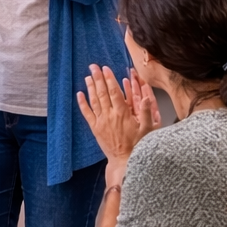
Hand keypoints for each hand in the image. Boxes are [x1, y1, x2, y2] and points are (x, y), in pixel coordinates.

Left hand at [76, 65, 160, 185]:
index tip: (105, 69)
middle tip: (93, 67)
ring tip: (88, 76)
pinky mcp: (95, 128)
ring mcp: (101, 121)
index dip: (109, 79)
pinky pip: (87, 113)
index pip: (114, 92)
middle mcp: (110, 115)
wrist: (123, 160)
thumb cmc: (137, 145)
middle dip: (98, 78)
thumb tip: (147, 97)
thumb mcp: (147, 129)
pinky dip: (82, 103)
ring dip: (90, 87)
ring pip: (94, 101)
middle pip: (102, 93)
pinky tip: (80, 94)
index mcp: (122, 113)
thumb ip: (146, 112)